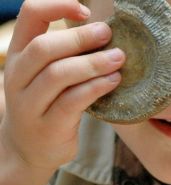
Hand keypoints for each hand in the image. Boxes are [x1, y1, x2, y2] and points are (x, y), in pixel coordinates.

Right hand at [0, 0, 124, 169]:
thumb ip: (65, 54)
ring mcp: (29, 104)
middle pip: (44, 48)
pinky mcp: (48, 126)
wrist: (30, 149)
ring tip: (119, 58)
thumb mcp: (45, 75)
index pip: (29, 16)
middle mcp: (17, 77)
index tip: (85, 10)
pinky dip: (96, 87)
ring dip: (93, 63)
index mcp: (18, 56)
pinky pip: (73, 101)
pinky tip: (113, 81)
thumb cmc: (47, 104)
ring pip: (58, 75)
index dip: (57, 6)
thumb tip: (105, 33)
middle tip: (108, 34)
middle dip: (80, 38)